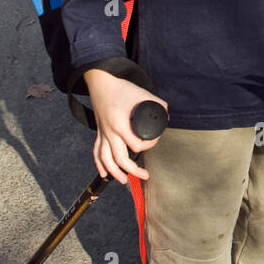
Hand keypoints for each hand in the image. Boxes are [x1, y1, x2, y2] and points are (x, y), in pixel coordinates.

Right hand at [83, 69, 167, 184]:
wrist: (100, 82)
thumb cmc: (122, 88)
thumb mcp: (144, 95)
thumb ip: (159, 106)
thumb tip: (167, 117)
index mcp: (120, 124)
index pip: (136, 145)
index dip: (148, 146)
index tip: (154, 142)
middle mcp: (110, 132)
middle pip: (119, 159)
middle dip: (132, 170)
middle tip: (145, 175)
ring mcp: (103, 133)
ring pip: (105, 159)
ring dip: (114, 172)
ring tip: (123, 180)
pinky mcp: (99, 133)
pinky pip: (96, 152)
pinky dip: (99, 164)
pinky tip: (104, 173)